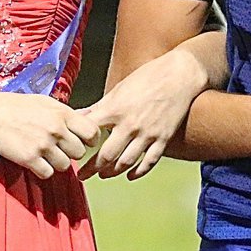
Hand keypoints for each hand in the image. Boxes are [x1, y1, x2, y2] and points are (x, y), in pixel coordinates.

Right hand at [0, 91, 98, 179]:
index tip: (82, 142)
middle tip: (59, 148)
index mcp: (62, 113)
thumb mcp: (46, 102)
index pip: (92, 132)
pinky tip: (35, 161)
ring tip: (45, 154)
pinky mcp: (29, 158)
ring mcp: (43, 144)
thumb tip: (88, 117)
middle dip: (71, 152)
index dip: (90, 140)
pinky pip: (47, 173)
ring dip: (56, 163)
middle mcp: (56, 129)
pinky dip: (42, 170)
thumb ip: (67, 113)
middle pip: (79, 152)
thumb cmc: (17, 106)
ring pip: (65, 165)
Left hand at [76, 48, 209, 180]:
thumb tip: (77, 115)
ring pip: (125, 162)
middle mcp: (130, 124)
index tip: (71, 150)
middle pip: (106, 155)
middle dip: (91, 168)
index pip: (89, 133)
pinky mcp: (163, 138)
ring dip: (111, 172)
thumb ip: (98, 106)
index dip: (77, 143)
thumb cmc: (147, 77)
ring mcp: (148, 134)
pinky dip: (138, 172)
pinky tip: (129, 175)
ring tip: (102, 175)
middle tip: (82, 174)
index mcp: (115, 110)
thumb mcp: (118, 89)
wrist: (179, 75)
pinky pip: (149, 162)